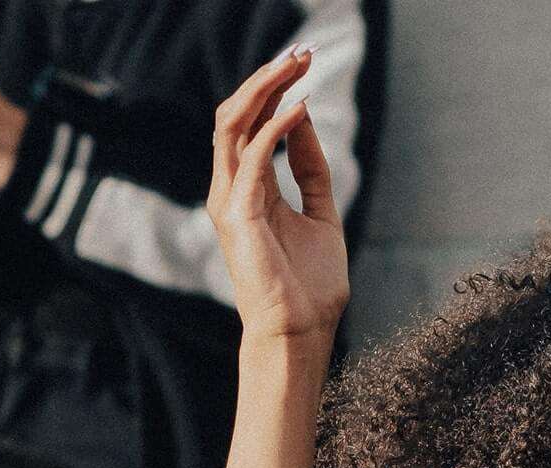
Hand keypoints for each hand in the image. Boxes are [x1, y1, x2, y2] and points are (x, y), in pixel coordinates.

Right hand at [208, 49, 349, 343]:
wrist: (302, 332)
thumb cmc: (310, 286)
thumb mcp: (320, 214)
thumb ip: (312, 170)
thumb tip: (306, 120)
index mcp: (247, 190)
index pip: (249, 124)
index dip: (272, 92)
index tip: (304, 66)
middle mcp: (230, 190)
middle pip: (235, 115)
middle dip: (266, 80)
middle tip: (300, 53)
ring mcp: (229, 200)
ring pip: (233, 125)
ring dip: (266, 90)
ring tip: (296, 66)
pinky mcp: (238, 213)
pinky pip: (254, 156)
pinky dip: (277, 128)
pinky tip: (300, 109)